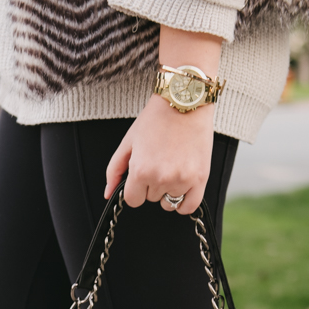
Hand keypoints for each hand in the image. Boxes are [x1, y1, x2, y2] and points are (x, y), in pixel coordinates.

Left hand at [104, 24, 222, 214]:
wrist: (184, 102)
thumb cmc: (155, 120)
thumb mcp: (128, 142)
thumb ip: (114, 170)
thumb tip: (108, 194)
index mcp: (140, 171)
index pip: (133, 200)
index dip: (136, 188)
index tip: (142, 174)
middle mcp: (160, 178)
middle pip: (152, 199)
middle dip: (153, 184)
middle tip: (160, 161)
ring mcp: (181, 180)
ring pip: (169, 203)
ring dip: (169, 190)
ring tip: (173, 166)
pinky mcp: (200, 178)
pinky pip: (189, 207)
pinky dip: (184, 201)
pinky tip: (182, 186)